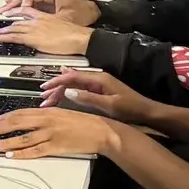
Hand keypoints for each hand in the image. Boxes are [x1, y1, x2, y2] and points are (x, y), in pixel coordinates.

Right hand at [0, 0, 98, 26]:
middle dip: (13, 3)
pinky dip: (23, 7)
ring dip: (16, 4)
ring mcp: (48, 0)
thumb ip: (47, 19)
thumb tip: (33, 20)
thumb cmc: (82, 14)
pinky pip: (33, 4)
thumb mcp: (64, 18)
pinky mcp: (49, 6)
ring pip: (28, 0)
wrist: (94, 13)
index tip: (16, 13)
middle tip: (3, 10)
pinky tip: (16, 9)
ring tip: (5, 8)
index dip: (21, 5)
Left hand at [0, 18, 92, 56]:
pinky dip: (5, 37)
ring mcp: (34, 29)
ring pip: (14, 28)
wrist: (77, 37)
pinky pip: (15, 37)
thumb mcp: (62, 25)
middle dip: (8, 22)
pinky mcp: (32, 38)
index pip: (28, 11)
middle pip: (19, 20)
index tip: (11, 12)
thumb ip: (52, 27)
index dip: (18, 12)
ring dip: (3, 30)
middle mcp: (37, 21)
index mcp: (45, 16)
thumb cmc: (74, 34)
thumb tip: (49, 34)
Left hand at [0, 105, 116, 159]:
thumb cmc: (85, 122)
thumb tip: (31, 117)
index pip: (20, 113)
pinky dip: (21, 153)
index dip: (3, 118)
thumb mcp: (64, 112)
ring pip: (22, 138)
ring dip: (5, 142)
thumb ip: (46, 115)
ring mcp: (51, 135)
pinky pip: (35, 151)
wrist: (102, 131)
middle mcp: (47, 121)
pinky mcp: (56, 147)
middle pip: (17, 123)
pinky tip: (11, 155)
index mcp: (48, 111)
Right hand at [41, 68, 155, 125]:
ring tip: (48, 98)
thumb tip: (68, 91)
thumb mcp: (108, 105)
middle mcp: (97, 78)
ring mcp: (99, 84)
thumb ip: (88, 98)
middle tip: (42, 97)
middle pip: (71, 80)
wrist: (145, 111)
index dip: (57, 82)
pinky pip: (80, 88)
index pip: (73, 77)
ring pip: (74, 84)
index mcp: (99, 79)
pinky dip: (69, 91)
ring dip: (60, 91)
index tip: (45, 88)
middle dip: (56, 88)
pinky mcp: (100, 90)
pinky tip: (62, 89)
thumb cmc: (130, 108)